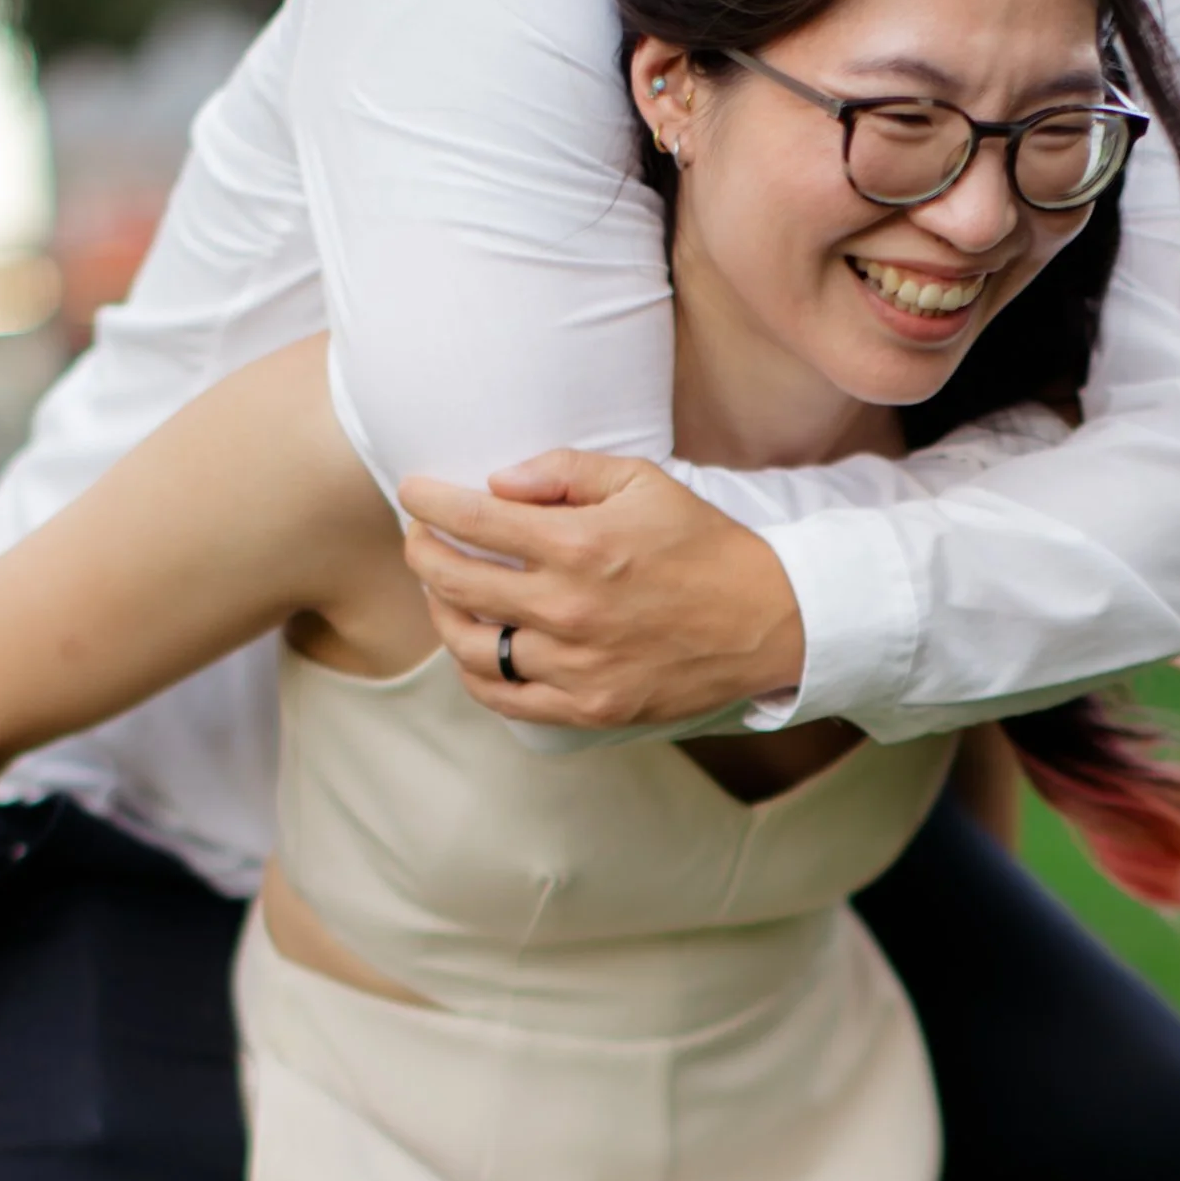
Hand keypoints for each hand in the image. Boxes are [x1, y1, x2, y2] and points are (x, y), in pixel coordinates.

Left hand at [399, 452, 805, 729]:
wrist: (766, 621)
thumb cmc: (702, 544)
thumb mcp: (643, 482)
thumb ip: (566, 472)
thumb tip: (497, 483)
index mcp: (579, 547)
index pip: (474, 520)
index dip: (430, 501)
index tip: (413, 490)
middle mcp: (569, 610)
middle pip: (456, 582)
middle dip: (423, 551)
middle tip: (419, 537)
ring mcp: (576, 667)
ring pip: (470, 646)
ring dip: (441, 613)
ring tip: (442, 591)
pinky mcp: (589, 708)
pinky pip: (504, 698)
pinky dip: (475, 671)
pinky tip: (474, 646)